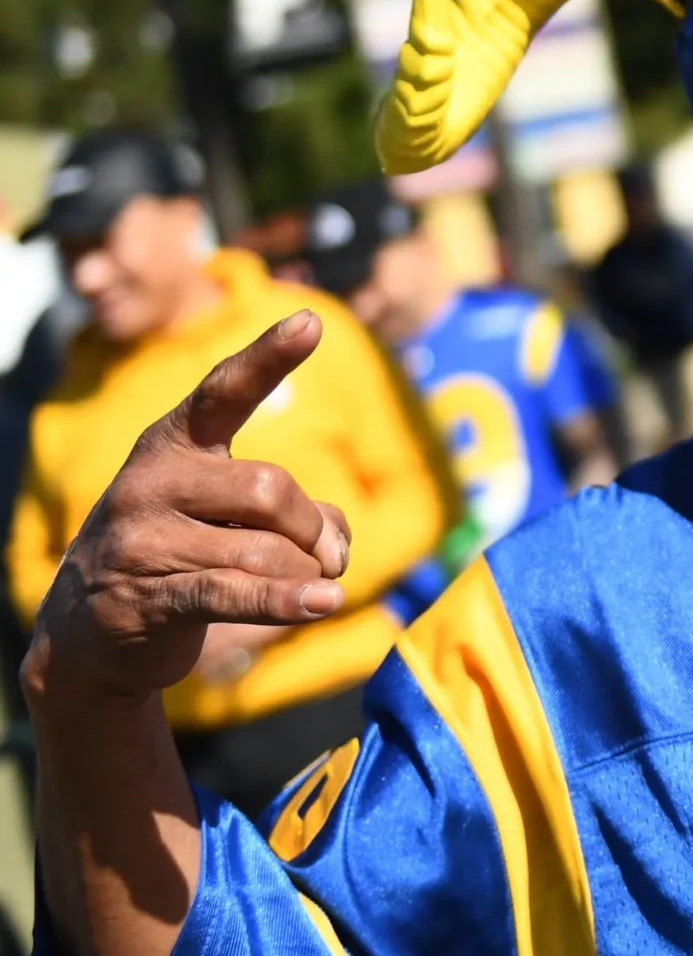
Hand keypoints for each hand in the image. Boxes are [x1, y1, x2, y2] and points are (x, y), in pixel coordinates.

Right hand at [23, 313, 351, 707]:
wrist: (92, 634)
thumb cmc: (183, 560)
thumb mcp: (233, 519)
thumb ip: (297, 514)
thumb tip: (336, 545)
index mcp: (174, 445)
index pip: (223, 391)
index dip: (269, 357)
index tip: (311, 322)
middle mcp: (151, 481)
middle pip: (269, 488)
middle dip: (313, 528)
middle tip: (327, 558)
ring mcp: (142, 538)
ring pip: (263, 549)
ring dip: (304, 576)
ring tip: (311, 591)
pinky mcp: (145, 596)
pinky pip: (234, 592)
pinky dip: (287, 601)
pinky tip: (323, 604)